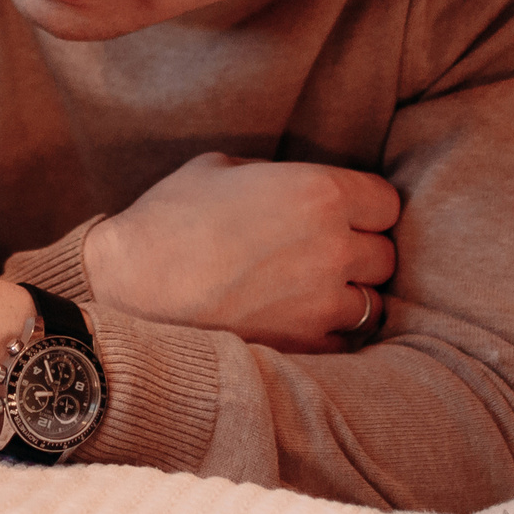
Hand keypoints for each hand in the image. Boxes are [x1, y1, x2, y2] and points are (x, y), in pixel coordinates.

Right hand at [82, 153, 399, 351]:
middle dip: (359, 254)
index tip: (344, 216)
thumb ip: (272, 175)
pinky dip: (329, 335)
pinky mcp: (305, 345)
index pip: (386, 203)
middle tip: (322, 256)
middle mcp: (332, 245)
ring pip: (373, 304)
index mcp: (318, 191)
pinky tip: (296, 322)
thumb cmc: (167, 219)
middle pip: (385, 256)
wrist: (127, 285)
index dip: (365, 209)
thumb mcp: (218, 169)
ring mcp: (322, 301)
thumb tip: (291, 186)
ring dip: (351, 298)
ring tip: (313, 294)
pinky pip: (345, 342)